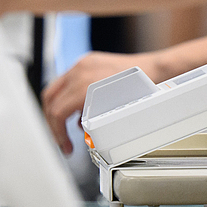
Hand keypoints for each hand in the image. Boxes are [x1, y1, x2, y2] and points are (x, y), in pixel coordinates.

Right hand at [39, 50, 155, 152]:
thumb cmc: (142, 90)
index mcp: (84, 85)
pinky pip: (69, 81)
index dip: (57, 133)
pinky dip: (70, 97)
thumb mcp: (112, 113)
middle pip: (50, 99)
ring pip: (57, 89)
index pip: (57, 112)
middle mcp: (80, 71)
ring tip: (74, 127)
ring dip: (61, 109)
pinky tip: (83, 110)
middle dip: (53, 121)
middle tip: (61, 138)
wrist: (156, 69)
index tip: (65, 145)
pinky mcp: (88, 61)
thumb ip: (92, 123)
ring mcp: (83, 63)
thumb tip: (83, 134)